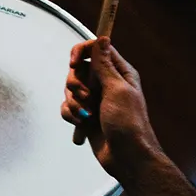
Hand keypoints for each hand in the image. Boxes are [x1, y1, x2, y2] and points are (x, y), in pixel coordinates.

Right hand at [60, 36, 163, 179]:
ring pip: (70, 89)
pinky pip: (67, 106)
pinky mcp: (85, 114)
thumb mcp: (117, 90)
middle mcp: (106, 83)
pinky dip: (71, 115)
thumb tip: (103, 38)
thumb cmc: (128, 124)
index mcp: (119, 73)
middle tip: (87, 97)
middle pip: (78, 70)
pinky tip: (82, 124)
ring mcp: (94, 99)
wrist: (126, 157)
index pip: (95, 50)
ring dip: (74, 103)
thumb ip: (105, 64)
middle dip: (76, 84)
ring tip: (87, 115)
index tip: (73, 63)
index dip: (81, 52)